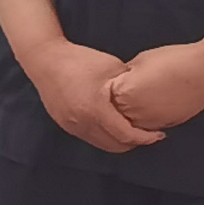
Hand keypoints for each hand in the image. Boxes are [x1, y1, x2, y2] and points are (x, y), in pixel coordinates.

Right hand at [25, 37, 163, 151]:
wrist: (43, 58)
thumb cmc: (79, 59)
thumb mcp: (113, 67)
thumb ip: (129, 86)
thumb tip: (145, 97)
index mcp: (96, 109)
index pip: (127, 135)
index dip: (146, 138)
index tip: (160, 134)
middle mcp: (82, 122)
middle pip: (115, 146)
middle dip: (134, 143)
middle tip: (148, 134)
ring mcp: (70, 125)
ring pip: (101, 144)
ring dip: (118, 140)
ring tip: (130, 129)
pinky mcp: (63, 123)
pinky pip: (89, 137)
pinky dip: (103, 135)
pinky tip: (110, 123)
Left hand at [107, 41, 203, 133]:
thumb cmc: (173, 60)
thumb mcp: (138, 62)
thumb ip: (122, 76)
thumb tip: (114, 83)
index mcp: (123, 94)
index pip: (102, 95)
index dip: (107, 86)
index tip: (109, 81)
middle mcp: (133, 112)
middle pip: (114, 111)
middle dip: (115, 103)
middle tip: (125, 90)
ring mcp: (150, 122)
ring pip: (129, 122)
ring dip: (129, 113)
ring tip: (143, 95)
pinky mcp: (165, 125)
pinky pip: (146, 124)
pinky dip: (145, 117)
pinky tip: (154, 103)